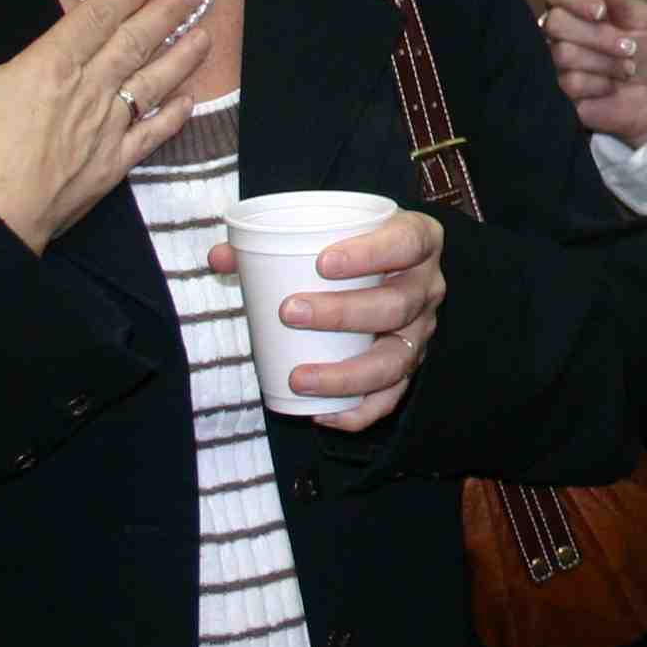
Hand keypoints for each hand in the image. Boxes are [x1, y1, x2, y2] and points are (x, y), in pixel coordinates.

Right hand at [0, 0, 212, 254]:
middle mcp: (87, 91)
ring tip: (206, 35)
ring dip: (181, 57)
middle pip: (134, 43)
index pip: (96, 18)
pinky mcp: (111, 166)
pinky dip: (173, 117)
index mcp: (49, 65)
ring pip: (152, 84)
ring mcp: (104, 129)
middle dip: (165, 14)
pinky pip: (150, 136)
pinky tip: (189, 103)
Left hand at [205, 210, 442, 431]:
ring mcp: (422, 330)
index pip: (406, 243)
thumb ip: (273, 241)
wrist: (387, 265)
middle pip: (396, 305)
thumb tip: (219, 256)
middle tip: (290, 312)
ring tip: (298, 378)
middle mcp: (428, 287)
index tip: (321, 263)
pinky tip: (321, 414)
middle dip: (343, 313)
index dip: (370, 253)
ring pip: (396, 359)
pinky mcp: (410, 364)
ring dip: (346, 373)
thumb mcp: (329, 232)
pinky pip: (392, 397)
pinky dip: (358, 411)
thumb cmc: (354, 245)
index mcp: (418, 240)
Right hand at [539, 0, 646, 146]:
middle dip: (600, 37)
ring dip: (606, 63)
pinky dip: (599, 84)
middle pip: (556, 23)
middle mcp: (554, 33)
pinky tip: (609, 86)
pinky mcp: (554, 92)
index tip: (603, 12)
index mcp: (571, 7)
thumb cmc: (642, 49)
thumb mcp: (638, 18)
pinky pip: (570, 83)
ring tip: (625, 69)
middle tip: (629, 47)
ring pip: (564, 54)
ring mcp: (550, 62)